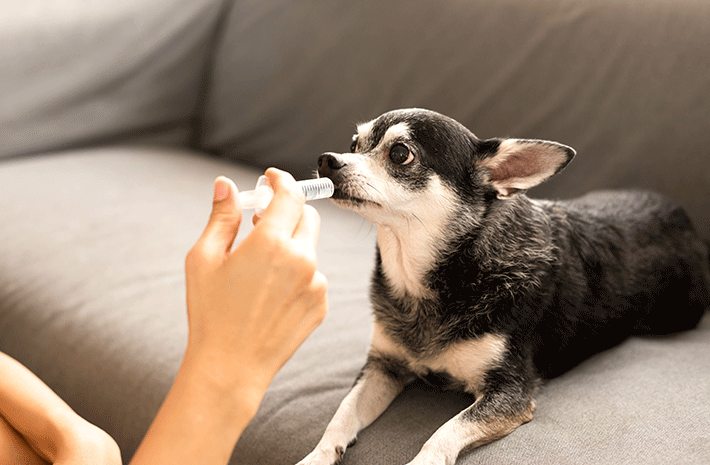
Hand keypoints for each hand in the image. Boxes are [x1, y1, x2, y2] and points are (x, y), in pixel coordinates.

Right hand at [184, 168, 327, 405]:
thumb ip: (222, 216)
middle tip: (261, 222)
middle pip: (306, 216)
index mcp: (271, 242)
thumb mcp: (204, 259)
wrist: (230, 368)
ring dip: (290, 246)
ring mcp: (316, 283)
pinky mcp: (320, 304)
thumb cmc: (211, 313)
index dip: (281, 179)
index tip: (271, 178)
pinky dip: (297, 274)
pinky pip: (313, 276)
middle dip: (288, 211)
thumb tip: (226, 184)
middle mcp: (302, 258)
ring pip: (309, 248)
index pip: (290, 194)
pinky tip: (270, 295)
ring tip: (259, 271)